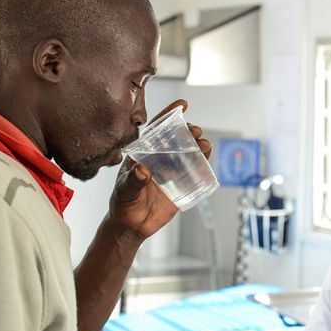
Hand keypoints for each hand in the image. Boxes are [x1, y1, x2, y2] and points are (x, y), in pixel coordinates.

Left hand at [108, 99, 211, 239]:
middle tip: (195, 131)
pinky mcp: (182, 184)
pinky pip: (196, 170)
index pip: (157, 129)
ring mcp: (172, 170)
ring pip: (189, 152)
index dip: (170, 115)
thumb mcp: (124, 191)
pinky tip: (207, 158)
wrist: (132, 225)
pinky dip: (203, 162)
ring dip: (199, 145)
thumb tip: (142, 171)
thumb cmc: (123, 204)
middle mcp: (160, 158)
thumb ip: (132, 181)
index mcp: (144, 152)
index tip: (183, 105)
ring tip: (204, 145)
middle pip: (178, 138)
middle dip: (188, 131)